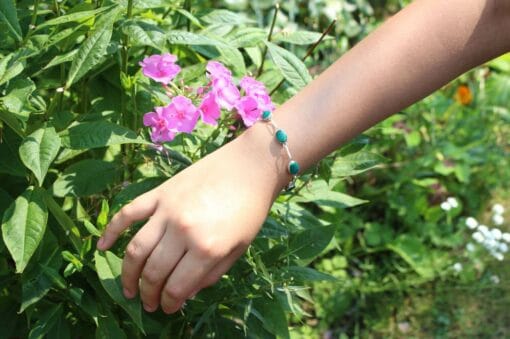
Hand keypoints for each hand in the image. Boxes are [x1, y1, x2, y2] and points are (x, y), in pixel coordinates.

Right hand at [96, 125, 285, 313]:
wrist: (250, 166)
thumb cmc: (250, 209)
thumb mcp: (239, 248)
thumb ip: (212, 274)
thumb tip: (186, 293)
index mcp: (207, 248)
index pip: (177, 287)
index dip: (170, 303)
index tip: (167, 308)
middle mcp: (182, 231)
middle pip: (153, 272)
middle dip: (148, 294)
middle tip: (148, 304)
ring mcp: (167, 210)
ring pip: (136, 249)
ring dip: (127, 274)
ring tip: (128, 290)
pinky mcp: (160, 193)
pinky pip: (128, 213)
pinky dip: (111, 230)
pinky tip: (102, 247)